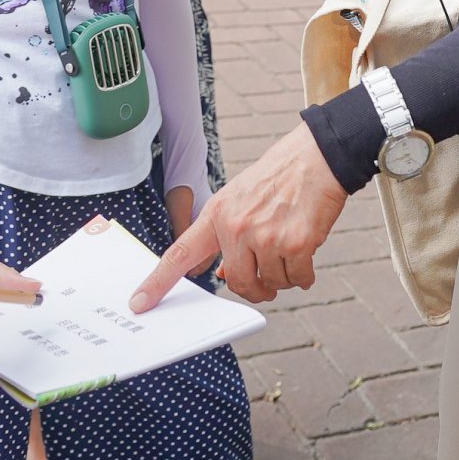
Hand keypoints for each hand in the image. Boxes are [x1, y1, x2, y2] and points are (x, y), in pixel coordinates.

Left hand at [131, 120, 346, 310]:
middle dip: (255, 289)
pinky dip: (304, 276)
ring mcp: (266, 236)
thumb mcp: (241, 198)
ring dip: (284, 277)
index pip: (180, 254)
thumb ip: (228, 235)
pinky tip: (307, 257)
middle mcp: (237, 227)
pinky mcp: (296, 243)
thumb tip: (226, 274)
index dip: (158, 282)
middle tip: (266, 284)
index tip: (139, 303)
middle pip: (238, 282)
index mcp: (218, 214)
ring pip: (272, 283)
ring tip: (292, 250)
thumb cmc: (281, 176)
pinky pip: (297, 279)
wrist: (319, 156)